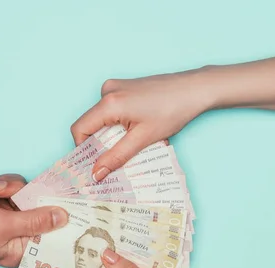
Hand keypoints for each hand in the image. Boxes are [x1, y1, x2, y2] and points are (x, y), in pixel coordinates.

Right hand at [0, 173, 67, 267]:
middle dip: (35, 198)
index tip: (80, 208)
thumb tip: (64, 218)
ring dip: (13, 189)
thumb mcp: (2, 226)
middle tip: (36, 187)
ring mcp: (10, 216)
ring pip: (30, 194)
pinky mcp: (1, 201)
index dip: (65, 225)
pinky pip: (15, 187)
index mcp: (22, 250)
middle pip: (44, 212)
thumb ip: (35, 221)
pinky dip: (3, 185)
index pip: (52, 240)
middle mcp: (19, 234)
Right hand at [71, 67, 214, 180]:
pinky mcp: (124, 87)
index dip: (84, 149)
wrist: (195, 89)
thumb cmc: (173, 110)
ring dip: (112, 135)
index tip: (95, 164)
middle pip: (90, 124)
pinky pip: (112, 111)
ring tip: (134, 143)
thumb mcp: (142, 139)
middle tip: (116, 159)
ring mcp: (116, 87)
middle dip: (101, 144)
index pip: (79, 129)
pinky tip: (138, 130)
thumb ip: (116, 157)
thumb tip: (96, 174)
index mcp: (109, 102)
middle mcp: (108, 91)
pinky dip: (119, 124)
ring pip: (102, 119)